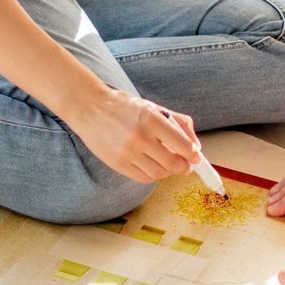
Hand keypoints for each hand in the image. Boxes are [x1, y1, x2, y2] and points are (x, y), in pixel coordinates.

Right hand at [67, 89, 200, 182]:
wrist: (89, 108)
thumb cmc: (123, 106)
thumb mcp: (153, 107)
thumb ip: (178, 123)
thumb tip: (196, 145)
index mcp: (151, 119)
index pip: (182, 145)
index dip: (193, 155)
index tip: (196, 157)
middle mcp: (140, 137)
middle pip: (172, 163)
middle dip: (184, 166)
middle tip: (186, 165)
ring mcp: (127, 152)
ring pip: (159, 173)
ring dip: (169, 172)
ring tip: (169, 164)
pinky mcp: (117, 164)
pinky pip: (143, 177)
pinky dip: (153, 175)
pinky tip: (154, 167)